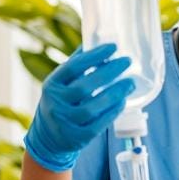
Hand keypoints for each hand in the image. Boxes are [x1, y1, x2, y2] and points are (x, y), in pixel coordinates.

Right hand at [24, 43, 134, 171]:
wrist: (48, 138)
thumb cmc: (61, 102)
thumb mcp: (60, 84)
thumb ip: (77, 66)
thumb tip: (98, 42)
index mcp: (52, 85)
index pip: (72, 67)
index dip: (93, 56)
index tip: (113, 47)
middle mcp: (56, 104)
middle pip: (84, 87)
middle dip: (109, 73)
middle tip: (127, 62)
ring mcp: (66, 122)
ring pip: (93, 107)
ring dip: (115, 93)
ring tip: (130, 83)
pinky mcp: (77, 138)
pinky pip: (98, 124)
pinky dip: (112, 112)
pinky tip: (123, 102)